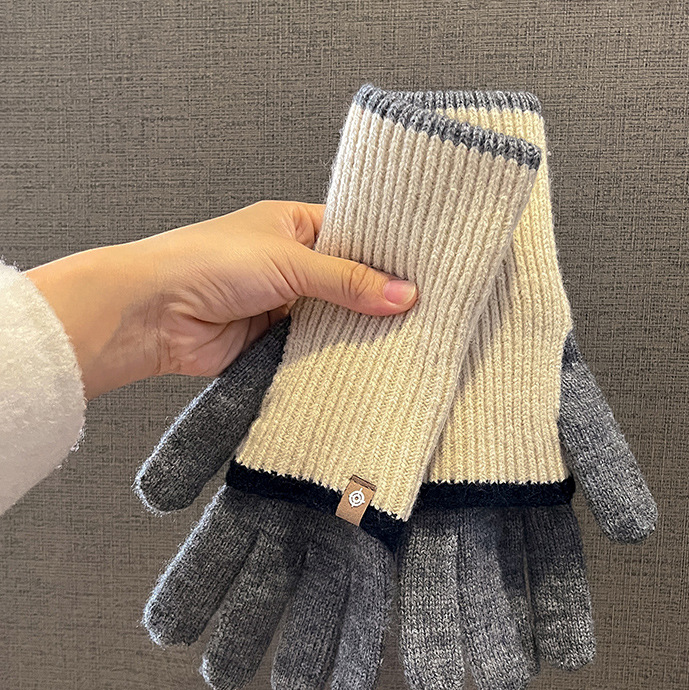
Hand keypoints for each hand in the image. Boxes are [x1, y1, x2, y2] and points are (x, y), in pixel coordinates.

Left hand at [27, 201, 417, 398]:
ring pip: (335, 316)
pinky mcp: (275, 341)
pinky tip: (369, 359)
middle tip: (428, 308)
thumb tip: (405, 294)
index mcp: (293, 225)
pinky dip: (336, 353)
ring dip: (358, 328)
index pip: (353, 235)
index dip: (387, 252)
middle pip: (348, 280)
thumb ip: (348, 280)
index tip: (426, 269)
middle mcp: (292, 263)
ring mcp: (285, 304)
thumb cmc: (208, 263)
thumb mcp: (289, 261)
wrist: (154, 314)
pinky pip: (316, 347)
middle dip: (378, 295)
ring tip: (410, 336)